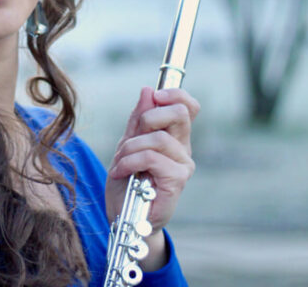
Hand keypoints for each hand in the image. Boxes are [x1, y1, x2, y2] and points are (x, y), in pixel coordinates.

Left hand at [104, 87, 198, 268]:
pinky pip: (152, 157)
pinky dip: (130, 161)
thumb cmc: (127, 183)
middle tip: (132, 136)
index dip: (174, 94)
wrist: (124, 217)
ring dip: (130, 147)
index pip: (187, 106)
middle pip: (179, 113)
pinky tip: (122, 172)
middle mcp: (183, 149)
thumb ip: (138, 120)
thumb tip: (148, 90)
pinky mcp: (177, 181)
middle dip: (149, 117)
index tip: (156, 95)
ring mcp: (183, 165)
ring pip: (158, 137)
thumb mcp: (126, 145)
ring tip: (120, 162)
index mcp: (174, 137)